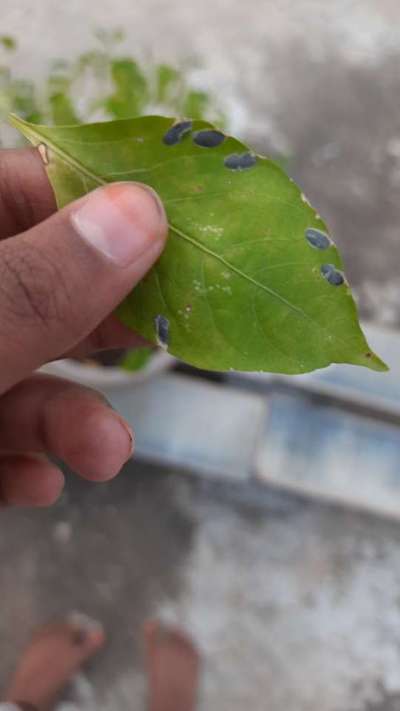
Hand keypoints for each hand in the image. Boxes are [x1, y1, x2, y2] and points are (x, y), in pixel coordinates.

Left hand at [0, 147, 167, 506]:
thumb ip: (37, 284)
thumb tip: (141, 211)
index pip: (39, 188)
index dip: (115, 203)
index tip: (193, 230)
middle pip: (50, 289)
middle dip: (112, 325)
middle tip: (186, 334)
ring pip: (24, 374)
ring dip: (69, 418)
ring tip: (105, 452)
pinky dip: (20, 462)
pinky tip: (36, 483)